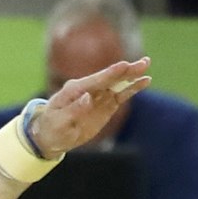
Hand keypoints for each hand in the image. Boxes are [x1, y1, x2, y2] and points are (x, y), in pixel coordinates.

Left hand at [25, 57, 156, 155]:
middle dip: (126, 70)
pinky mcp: (105, 105)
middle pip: (109, 78)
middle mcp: (88, 89)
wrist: (51, 136)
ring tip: (146, 66)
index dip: (110, 73)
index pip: (95, 80)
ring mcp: (98, 96)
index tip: (124, 66)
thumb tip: (88, 97)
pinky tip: (144, 81)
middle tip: (143, 62)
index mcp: (74, 90)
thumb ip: (73, 110)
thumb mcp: (59, 122)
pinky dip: (132, 88)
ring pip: (118, 84)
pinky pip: (121, 95)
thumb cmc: (52, 128)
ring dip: (132, 76)